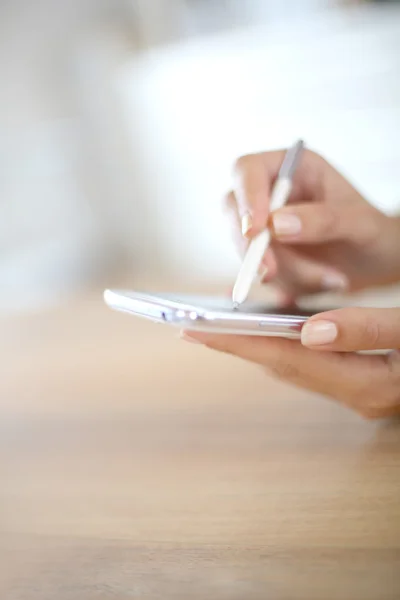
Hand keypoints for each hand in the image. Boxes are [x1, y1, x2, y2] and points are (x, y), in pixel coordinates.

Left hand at [182, 306, 399, 418]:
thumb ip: (368, 331)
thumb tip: (310, 330)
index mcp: (369, 387)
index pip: (290, 360)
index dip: (241, 341)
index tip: (198, 328)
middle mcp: (356, 394)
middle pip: (282, 365)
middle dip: (236, 345)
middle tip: (190, 326)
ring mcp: (356, 390)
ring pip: (292, 365)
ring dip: (253, 344)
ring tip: (215, 326)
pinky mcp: (358, 379)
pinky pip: (308, 362)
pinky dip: (280, 343)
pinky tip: (263, 328)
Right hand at [226, 149, 399, 300]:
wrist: (376, 262)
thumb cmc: (374, 232)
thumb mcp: (358, 222)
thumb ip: (322, 220)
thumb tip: (276, 225)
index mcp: (292, 168)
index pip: (249, 170)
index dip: (246, 198)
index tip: (255, 231)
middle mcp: (272, 193)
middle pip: (236, 213)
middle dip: (255, 248)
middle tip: (272, 272)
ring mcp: (265, 225)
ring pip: (247, 250)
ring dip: (284, 272)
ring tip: (329, 278)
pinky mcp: (265, 255)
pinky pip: (260, 272)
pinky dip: (287, 284)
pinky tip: (320, 281)